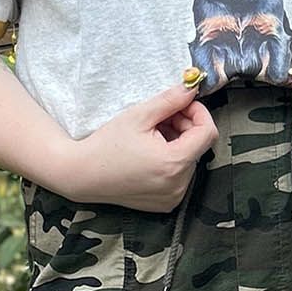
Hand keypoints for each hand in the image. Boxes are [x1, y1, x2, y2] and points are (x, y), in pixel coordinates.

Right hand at [58, 80, 219, 209]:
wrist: (83, 174)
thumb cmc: (106, 145)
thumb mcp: (140, 115)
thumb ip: (171, 100)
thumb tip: (193, 87)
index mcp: (173, 163)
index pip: (208, 133)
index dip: (199, 113)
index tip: (183, 104)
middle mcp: (178, 185)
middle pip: (197, 146)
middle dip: (184, 127)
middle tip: (161, 117)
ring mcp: (173, 197)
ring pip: (189, 160)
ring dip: (177, 143)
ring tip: (151, 135)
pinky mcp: (166, 203)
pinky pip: (179, 176)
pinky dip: (170, 161)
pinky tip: (150, 153)